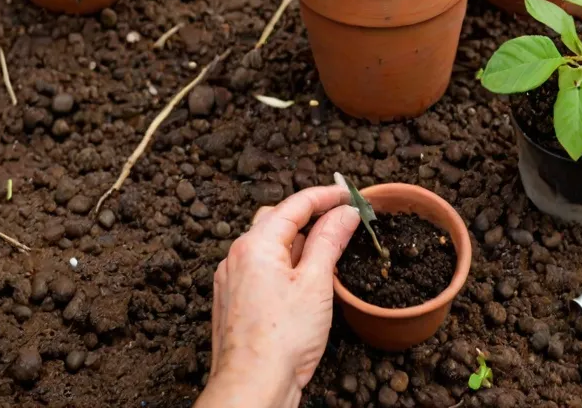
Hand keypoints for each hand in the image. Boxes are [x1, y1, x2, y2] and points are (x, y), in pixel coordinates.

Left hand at [196, 186, 359, 407]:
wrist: (251, 390)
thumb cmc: (282, 340)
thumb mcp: (316, 283)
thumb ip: (330, 240)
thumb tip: (345, 212)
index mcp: (256, 244)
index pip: (295, 204)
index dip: (325, 195)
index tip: (349, 194)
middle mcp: (238, 256)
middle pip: (278, 219)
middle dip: (310, 215)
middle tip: (341, 219)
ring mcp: (232, 279)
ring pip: (269, 245)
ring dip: (298, 241)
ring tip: (327, 250)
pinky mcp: (233, 301)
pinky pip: (261, 268)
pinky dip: (284, 263)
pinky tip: (303, 280)